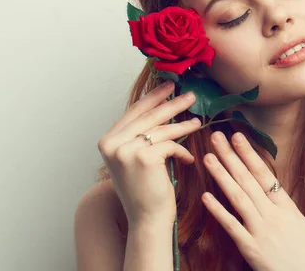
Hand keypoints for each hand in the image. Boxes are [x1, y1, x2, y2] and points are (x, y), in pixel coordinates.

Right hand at [97, 81, 202, 225]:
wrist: (147, 219)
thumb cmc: (145, 189)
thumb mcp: (135, 158)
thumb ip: (139, 135)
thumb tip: (160, 106)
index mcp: (107, 141)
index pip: (133, 112)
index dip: (153, 98)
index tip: (168, 86)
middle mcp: (111, 144)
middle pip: (149, 117)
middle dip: (172, 104)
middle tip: (191, 95)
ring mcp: (125, 150)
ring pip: (162, 130)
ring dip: (183, 126)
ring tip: (198, 122)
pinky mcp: (144, 157)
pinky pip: (170, 145)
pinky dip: (181, 151)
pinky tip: (187, 159)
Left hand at [201, 131, 304, 270]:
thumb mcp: (300, 225)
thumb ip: (283, 206)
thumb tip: (270, 189)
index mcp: (287, 208)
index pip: (265, 175)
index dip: (250, 155)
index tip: (238, 136)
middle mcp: (274, 215)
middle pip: (248, 181)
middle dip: (231, 157)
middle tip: (216, 137)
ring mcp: (261, 231)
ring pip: (238, 198)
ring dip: (222, 176)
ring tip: (208, 158)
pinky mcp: (251, 249)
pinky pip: (232, 226)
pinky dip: (219, 211)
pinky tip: (206, 196)